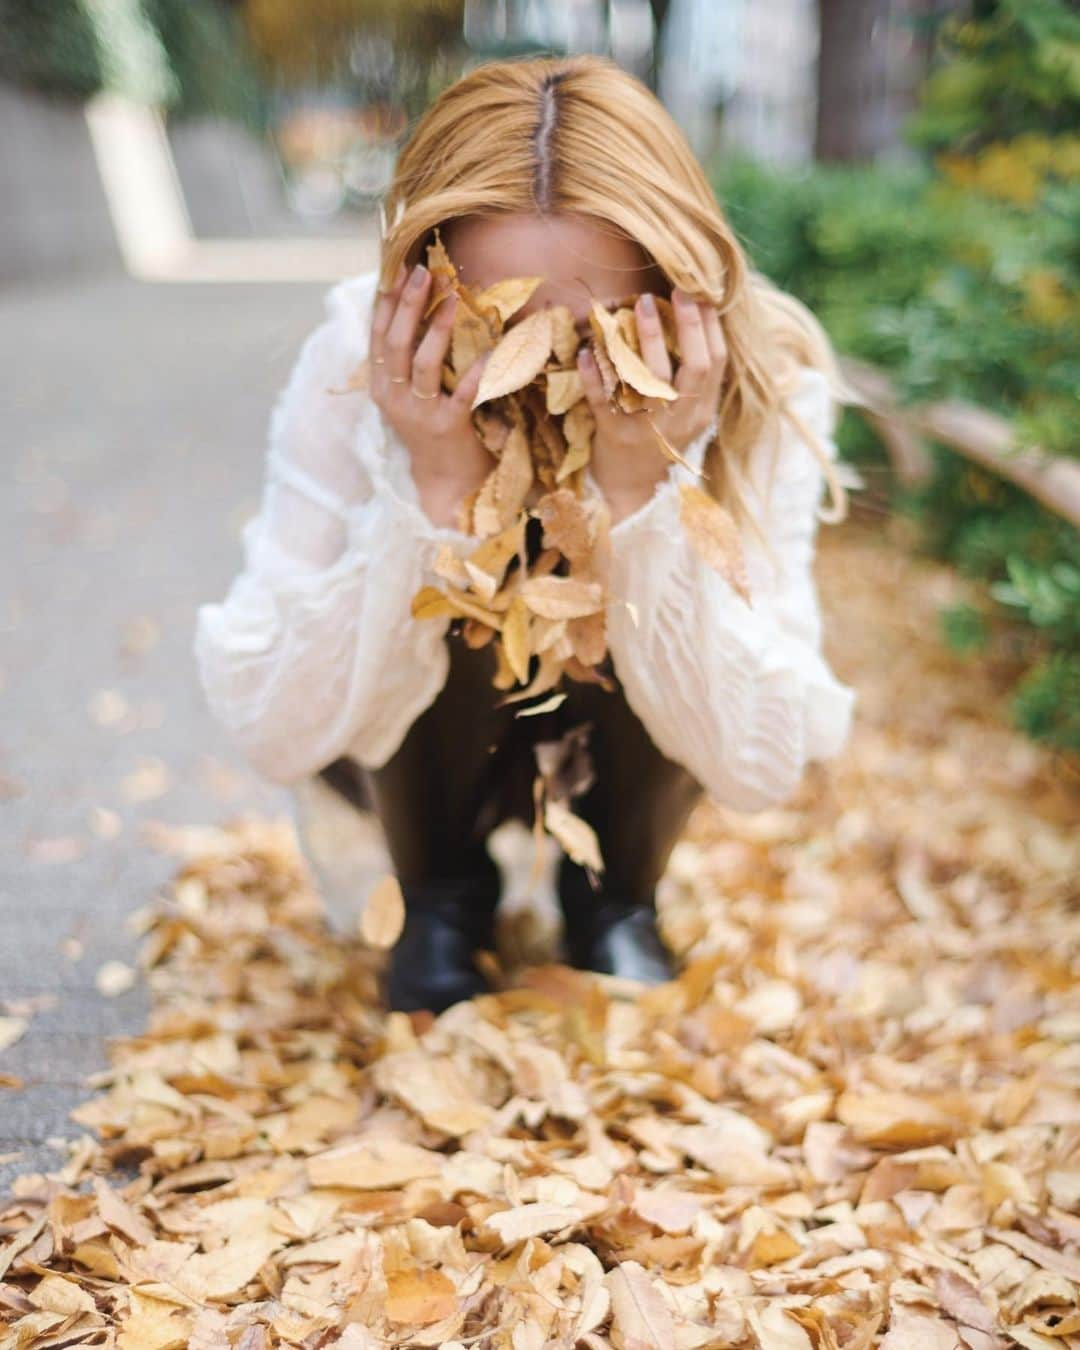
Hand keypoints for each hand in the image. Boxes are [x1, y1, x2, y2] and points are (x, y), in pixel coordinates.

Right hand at [370, 262, 491, 529]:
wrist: (446, 479)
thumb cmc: (432, 427)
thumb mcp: (410, 392)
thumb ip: (407, 358)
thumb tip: (416, 305)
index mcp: (381, 385)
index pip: (377, 334)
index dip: (387, 300)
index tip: (398, 265)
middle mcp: (393, 398)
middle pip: (396, 343)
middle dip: (409, 304)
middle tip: (424, 271)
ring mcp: (418, 414)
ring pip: (422, 364)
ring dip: (437, 327)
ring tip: (452, 296)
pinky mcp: (447, 427)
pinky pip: (461, 394)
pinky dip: (475, 372)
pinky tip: (489, 351)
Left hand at [577, 288, 727, 524]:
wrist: (631, 492)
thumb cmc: (657, 443)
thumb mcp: (685, 416)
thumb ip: (692, 381)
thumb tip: (693, 322)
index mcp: (700, 412)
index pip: (715, 364)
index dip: (710, 327)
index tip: (700, 294)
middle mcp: (679, 420)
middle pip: (693, 368)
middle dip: (687, 324)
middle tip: (674, 290)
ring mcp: (647, 428)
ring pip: (651, 379)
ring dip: (646, 338)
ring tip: (637, 304)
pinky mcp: (614, 434)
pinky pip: (603, 400)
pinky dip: (593, 374)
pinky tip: (585, 351)